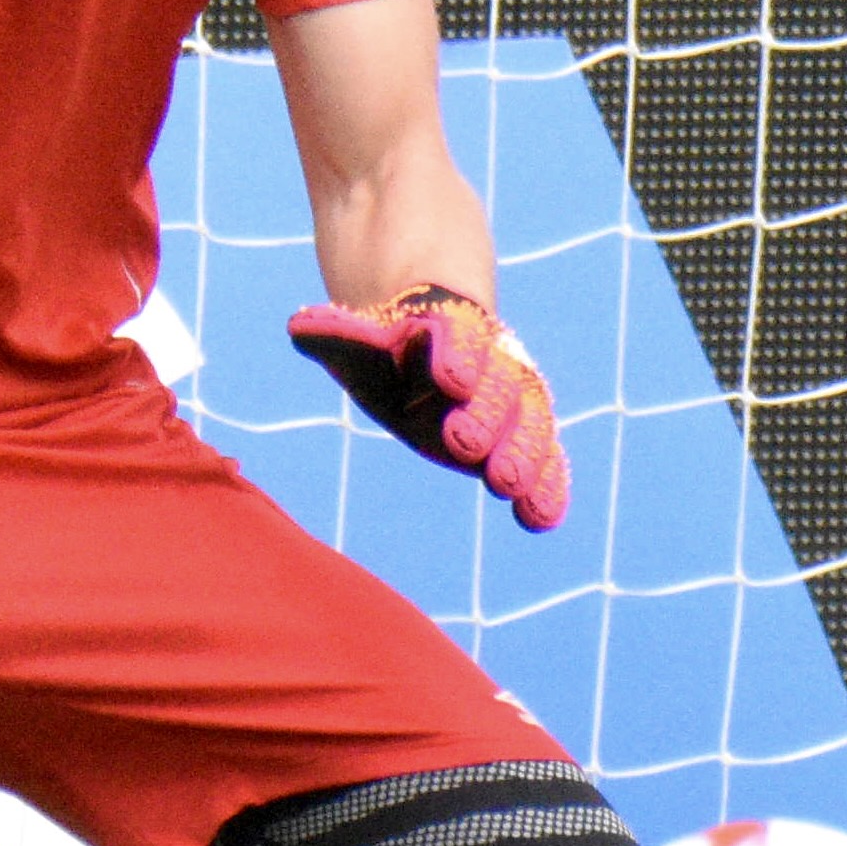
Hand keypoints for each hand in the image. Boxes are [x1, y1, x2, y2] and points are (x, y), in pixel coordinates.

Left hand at [288, 283, 570, 531]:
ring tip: (508, 486)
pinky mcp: (520, 443)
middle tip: (466, 444)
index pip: (460, 339)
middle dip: (484, 416)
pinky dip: (547, 487)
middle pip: (496, 388)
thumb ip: (336, 335)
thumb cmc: (386, 349)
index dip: (457, 357)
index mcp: (450, 333)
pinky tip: (540, 519)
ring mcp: (510, 405)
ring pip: (528, 424)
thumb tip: (299, 327)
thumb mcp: (356, 341)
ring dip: (522, 455)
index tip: (451, 379)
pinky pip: (543, 461)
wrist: (430, 354)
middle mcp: (490, 366)